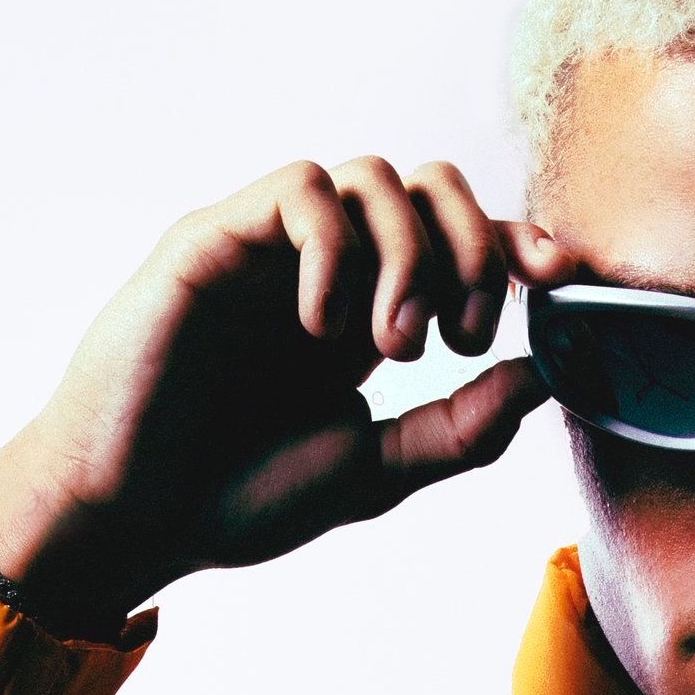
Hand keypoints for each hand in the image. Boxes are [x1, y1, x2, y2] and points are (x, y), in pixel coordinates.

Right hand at [0, 158, 574, 631]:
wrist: (132, 516)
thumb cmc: (234, 496)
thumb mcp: (374, 471)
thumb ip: (459, 428)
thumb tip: (544, 376)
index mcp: (362, 317)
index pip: (454, 242)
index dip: (514, 242)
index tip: (562, 275)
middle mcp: (321, 270)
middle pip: (427, 186)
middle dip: (471, 246)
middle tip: (463, 335)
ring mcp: (268, 249)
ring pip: (372, 178)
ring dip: (409, 255)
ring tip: (394, 349)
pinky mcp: (215, 238)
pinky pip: (302, 190)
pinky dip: (336, 249)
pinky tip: (324, 326)